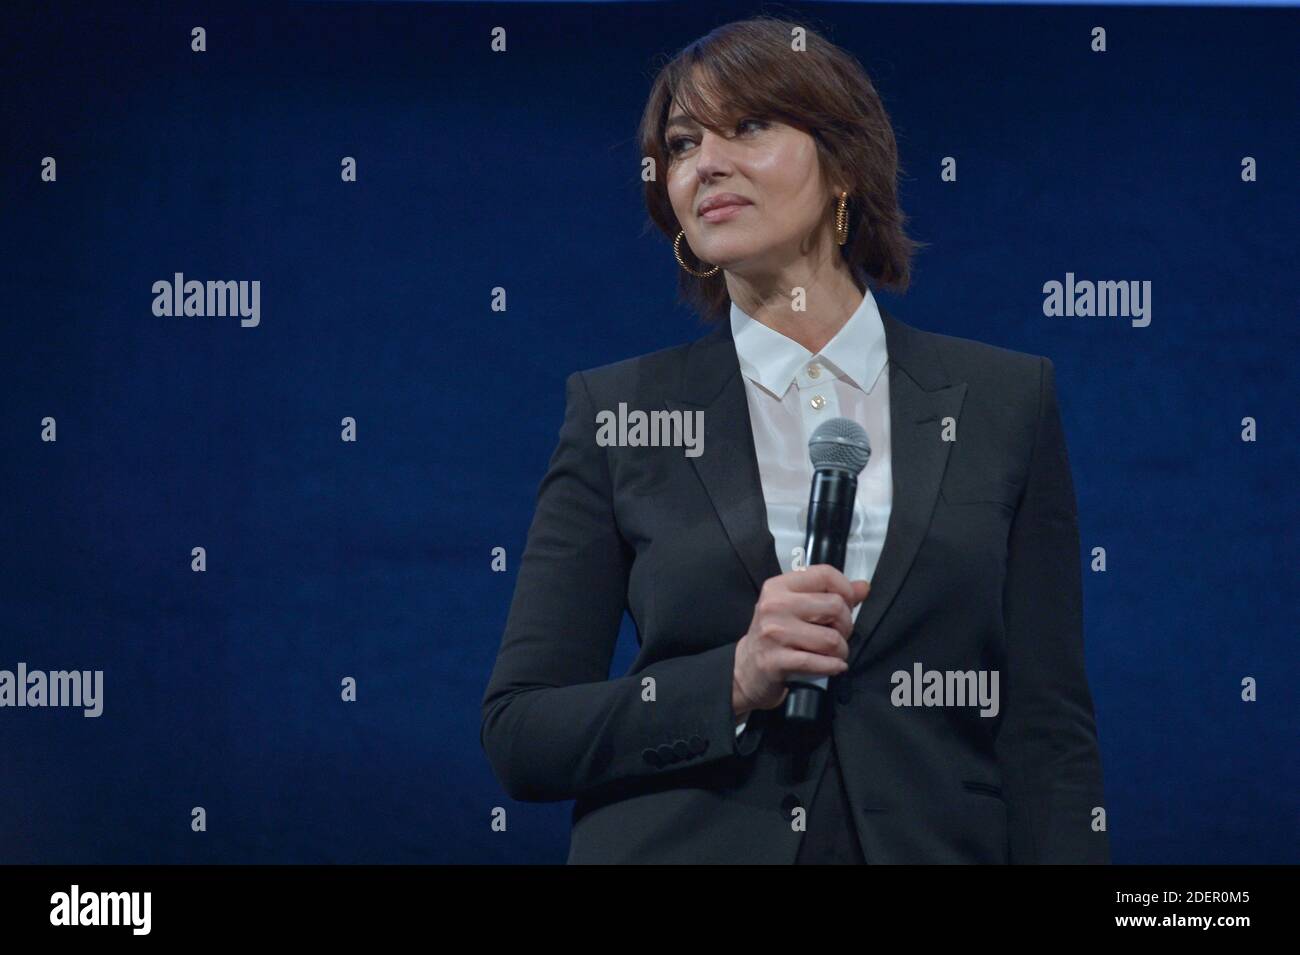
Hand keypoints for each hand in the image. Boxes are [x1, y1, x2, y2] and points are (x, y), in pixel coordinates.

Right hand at [732, 565, 870, 718]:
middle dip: (846, 625)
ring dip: (841, 650)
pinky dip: (833, 666)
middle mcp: (774, 606)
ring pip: (831, 638)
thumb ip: (830, 594)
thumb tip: (863, 587)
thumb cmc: (774, 635)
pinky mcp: (776, 661)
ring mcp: (773, 634)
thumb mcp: (796, 608)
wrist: (746, 668)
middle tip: (838, 634)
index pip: (825, 574)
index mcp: (779, 587)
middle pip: (834, 606)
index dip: (846, 589)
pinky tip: (834, 665)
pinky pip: (819, 662)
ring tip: (834, 653)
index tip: (848, 603)